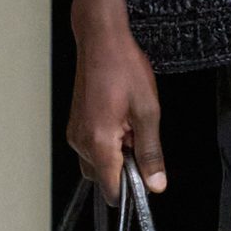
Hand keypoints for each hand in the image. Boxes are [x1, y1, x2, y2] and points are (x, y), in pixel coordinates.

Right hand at [67, 11, 163, 203]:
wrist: (101, 40)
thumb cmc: (123, 68)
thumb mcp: (148, 112)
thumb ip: (151, 153)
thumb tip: (156, 184)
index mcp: (98, 141)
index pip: (110, 189)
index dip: (131, 190)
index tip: (146, 179)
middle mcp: (81, 141)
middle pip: (102, 178)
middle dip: (123, 169)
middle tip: (139, 140)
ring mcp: (75, 132)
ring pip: (96, 163)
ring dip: (115, 155)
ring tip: (129, 125)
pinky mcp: (75, 123)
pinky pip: (90, 147)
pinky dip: (106, 143)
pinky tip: (119, 119)